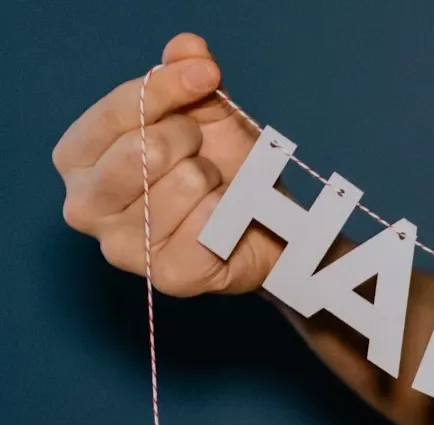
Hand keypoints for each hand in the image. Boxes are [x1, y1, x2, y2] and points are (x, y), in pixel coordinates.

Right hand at [53, 33, 277, 296]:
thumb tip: (189, 48)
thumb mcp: (203, 113)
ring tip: (213, 192)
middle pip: (146, 149)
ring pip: (186, 182)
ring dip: (215, 180)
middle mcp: (84, 204)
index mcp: (77, 156)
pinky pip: (212, 222)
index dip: (168, 87)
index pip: (118, 111)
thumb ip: (186, 76)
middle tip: (202, 155)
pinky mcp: (166, 275)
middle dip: (190, 141)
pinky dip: (230, 214)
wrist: (264, 228)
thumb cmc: (221, 168)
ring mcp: (121, 246)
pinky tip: (224, 223)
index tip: (207, 75)